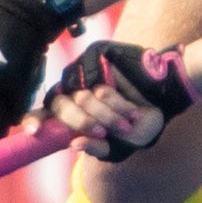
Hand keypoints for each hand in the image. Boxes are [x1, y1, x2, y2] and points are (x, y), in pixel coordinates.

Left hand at [41, 40, 192, 156]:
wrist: (167, 101)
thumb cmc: (139, 125)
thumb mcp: (118, 145)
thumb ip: (96, 146)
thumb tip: (73, 144)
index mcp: (70, 110)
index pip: (43, 113)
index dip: (35, 120)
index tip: (34, 132)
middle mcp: (71, 89)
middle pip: (59, 105)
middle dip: (82, 123)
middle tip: (103, 132)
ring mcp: (82, 71)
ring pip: (80, 97)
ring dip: (106, 116)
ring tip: (128, 123)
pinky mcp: (96, 55)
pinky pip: (98, 84)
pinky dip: (115, 102)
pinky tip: (130, 110)